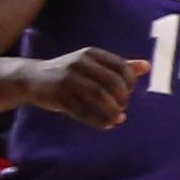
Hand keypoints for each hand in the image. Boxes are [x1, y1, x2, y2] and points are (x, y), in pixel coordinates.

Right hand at [22, 47, 144, 129]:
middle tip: (122, 107)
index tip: (128, 93)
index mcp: (91, 54)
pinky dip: (98, 121)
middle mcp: (80, 63)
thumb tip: (147, 66)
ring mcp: (68, 80)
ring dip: (112, 111)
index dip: (130, 83)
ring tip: (117, 118)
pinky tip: (106, 125)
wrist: (33, 78)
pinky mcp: (59, 96)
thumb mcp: (92, 64)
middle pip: (112, 82)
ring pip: (99, 97)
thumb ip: (118, 66)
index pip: (121, 67)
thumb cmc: (69, 73)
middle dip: (122, 98)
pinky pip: (83, 111)